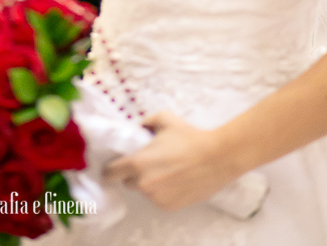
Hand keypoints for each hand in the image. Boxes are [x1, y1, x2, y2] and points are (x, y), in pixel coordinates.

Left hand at [103, 112, 235, 210]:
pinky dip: (163, 192)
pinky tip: (176, 179)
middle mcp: (143, 184)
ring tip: (168, 170)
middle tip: (149, 162)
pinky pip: (159, 199)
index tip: (116, 165)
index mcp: (137, 163)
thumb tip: (140, 127)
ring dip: (150, 182)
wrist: (216, 157)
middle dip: (134, 173)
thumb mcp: (164, 119)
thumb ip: (146, 122)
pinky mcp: (169, 207)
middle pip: (128, 182)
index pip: (110, 173)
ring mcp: (156, 198)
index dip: (111, 168)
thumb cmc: (189, 137)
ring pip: (145, 191)